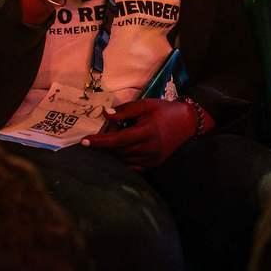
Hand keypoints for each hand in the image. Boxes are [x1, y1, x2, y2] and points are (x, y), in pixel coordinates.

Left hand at [83, 98, 197, 167]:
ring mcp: (151, 159)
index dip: (100, 142)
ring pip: (124, 160)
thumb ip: (125, 111)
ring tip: (106, 143)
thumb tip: (106, 115)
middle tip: (97, 137)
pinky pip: (132, 166)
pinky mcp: (153, 164)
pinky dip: (122, 160)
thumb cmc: (164, 110)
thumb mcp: (145, 104)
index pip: (118, 140)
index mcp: (146, 131)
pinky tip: (116, 154)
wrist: (187, 122)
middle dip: (105, 145)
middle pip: (119, 151)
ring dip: (112, 153)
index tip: (84, 141)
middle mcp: (149, 148)